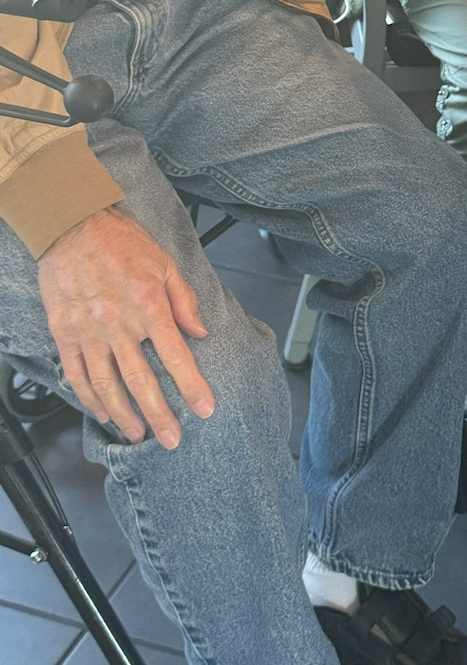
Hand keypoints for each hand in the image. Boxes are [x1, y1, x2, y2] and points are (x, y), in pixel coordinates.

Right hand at [37, 207, 212, 448]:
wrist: (71, 225)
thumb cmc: (120, 242)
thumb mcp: (165, 263)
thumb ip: (183, 300)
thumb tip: (200, 331)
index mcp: (148, 304)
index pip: (175, 355)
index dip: (191, 386)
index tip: (205, 409)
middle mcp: (118, 322)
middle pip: (140, 379)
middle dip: (159, 414)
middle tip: (171, 439)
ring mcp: (88, 330)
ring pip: (106, 384)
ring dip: (123, 414)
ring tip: (137, 434)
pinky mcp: (64, 332)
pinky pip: (77, 373)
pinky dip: (89, 398)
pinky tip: (102, 413)